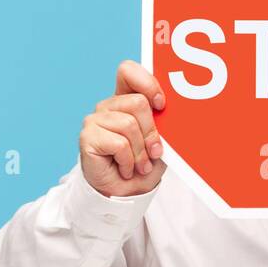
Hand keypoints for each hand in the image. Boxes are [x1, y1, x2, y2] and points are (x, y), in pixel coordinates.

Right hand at [79, 60, 167, 197]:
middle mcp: (108, 106)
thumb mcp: (160, 142)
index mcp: (125, 100)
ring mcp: (95, 120)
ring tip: (139, 165)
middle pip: (137, 102)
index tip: (161, 105)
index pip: (128, 71)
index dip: (147, 82)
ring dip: (141, 152)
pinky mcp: (88, 137)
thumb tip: (179, 111)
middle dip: (152, 132)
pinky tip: (125, 168)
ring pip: (129, 125)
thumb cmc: (143, 166)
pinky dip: (129, 161)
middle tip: (153, 153)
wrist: (126, 195)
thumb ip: (163, 123)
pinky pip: (119, 143)